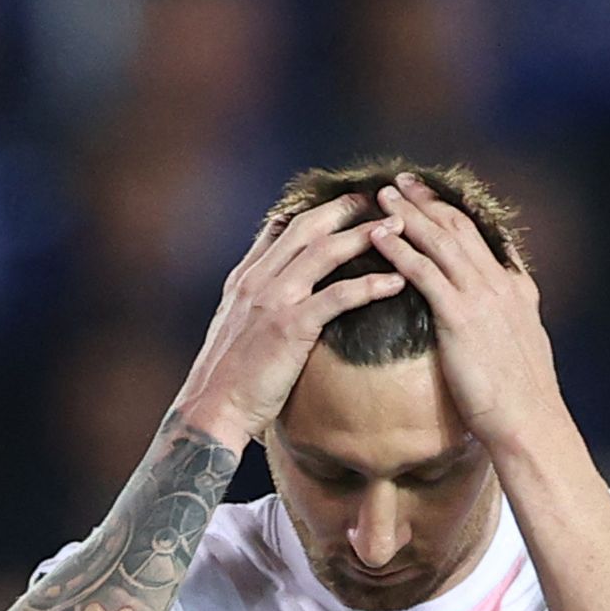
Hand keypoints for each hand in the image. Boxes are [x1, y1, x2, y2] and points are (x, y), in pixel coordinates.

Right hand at [172, 193, 404, 448]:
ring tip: (398, 229)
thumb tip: (276, 289)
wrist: (211, 409)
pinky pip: (338, 296)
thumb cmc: (226, 379)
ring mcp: (273, 300)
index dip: (317, 212)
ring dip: (365, 235)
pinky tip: (396, 282)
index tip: (345, 204)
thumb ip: (253, 300)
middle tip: (379, 201)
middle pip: (307, 228)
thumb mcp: (232, 327)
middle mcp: (257, 280)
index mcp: (244, 279)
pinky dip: (370, 285)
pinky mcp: (290, 326)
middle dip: (346, 209)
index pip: (281, 229)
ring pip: (325, 252)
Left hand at [365, 175, 566, 453]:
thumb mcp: (520, 348)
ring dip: (409, 214)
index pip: (482, 238)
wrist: (530, 421)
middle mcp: (500, 283)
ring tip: (382, 196)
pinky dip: (399, 250)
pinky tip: (378, 236)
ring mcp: (482, 296)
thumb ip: (506, 322)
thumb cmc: (520, 399)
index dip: (453, 213)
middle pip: (459, 228)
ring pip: (440, 241)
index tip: (432, 197)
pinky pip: (423, 272)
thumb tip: (493, 318)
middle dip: (428, 201)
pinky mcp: (460, 316)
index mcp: (516, 288)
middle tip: (401, 181)